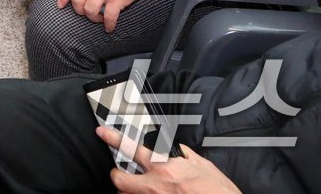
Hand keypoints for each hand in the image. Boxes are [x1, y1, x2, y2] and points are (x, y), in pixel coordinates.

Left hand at [98, 128, 240, 192]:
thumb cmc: (218, 192)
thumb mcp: (202, 165)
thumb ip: (184, 155)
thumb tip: (175, 150)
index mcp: (166, 167)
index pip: (132, 148)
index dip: (113, 138)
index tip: (102, 133)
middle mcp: (156, 185)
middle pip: (119, 179)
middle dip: (117, 175)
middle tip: (120, 173)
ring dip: (129, 192)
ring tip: (139, 189)